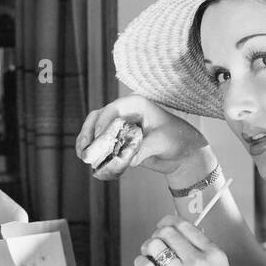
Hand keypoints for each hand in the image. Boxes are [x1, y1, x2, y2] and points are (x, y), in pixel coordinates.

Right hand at [76, 96, 210, 181]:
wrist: (183, 154)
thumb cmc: (176, 140)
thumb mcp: (162, 142)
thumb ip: (145, 149)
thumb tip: (129, 160)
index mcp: (136, 104)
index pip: (113, 109)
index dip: (103, 122)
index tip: (99, 138)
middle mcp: (125, 112)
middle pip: (99, 117)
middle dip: (89, 132)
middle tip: (86, 149)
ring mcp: (119, 125)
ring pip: (95, 129)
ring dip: (87, 141)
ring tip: (83, 156)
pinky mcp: (118, 139)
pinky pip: (101, 142)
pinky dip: (94, 150)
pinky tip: (90, 160)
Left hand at [136, 217, 249, 265]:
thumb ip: (209, 260)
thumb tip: (187, 248)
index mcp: (215, 255)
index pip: (187, 226)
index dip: (170, 223)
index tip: (164, 226)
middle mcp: (199, 261)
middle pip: (168, 232)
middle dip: (157, 234)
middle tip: (154, 243)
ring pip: (154, 245)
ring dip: (147, 246)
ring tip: (147, 254)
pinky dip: (140, 262)